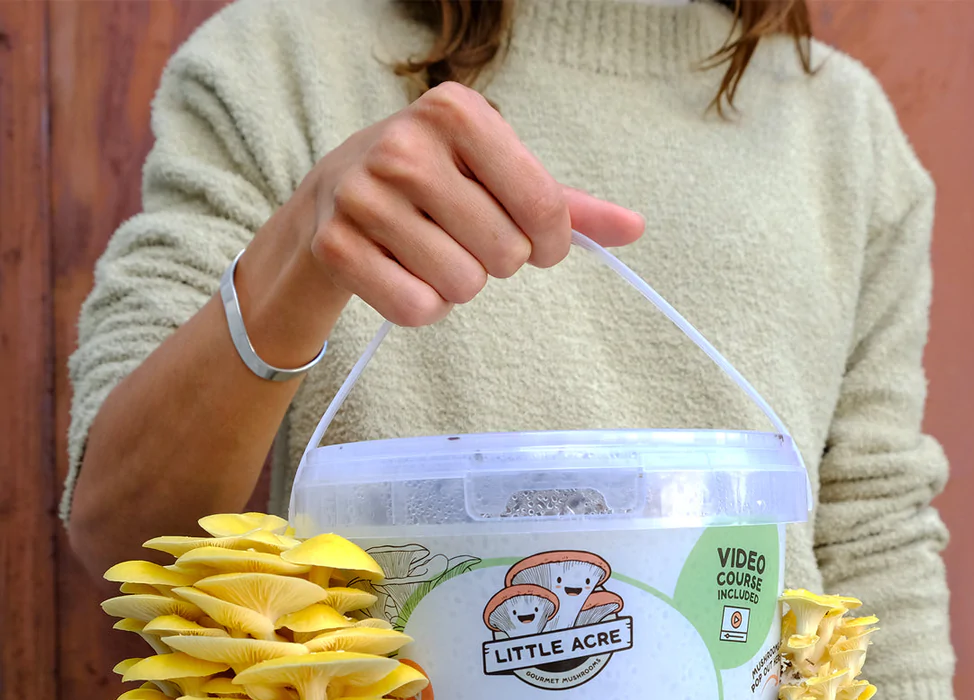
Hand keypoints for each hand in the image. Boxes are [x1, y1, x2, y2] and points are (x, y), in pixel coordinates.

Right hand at [304, 80, 644, 325]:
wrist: (334, 195)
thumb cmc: (436, 183)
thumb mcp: (498, 174)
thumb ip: (567, 204)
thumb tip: (634, 228)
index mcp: (456, 112)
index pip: (544, 206)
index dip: (551, 243)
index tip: (537, 243)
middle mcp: (405, 146)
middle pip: (506, 254)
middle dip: (497, 261)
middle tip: (464, 237)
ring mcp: (365, 196)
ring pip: (463, 286)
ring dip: (459, 285)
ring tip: (429, 251)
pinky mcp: (337, 246)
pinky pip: (418, 309)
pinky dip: (423, 307)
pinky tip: (403, 271)